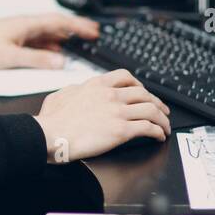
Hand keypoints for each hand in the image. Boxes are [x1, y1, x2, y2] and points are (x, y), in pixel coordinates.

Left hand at [0, 13, 100, 69]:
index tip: (94, 31)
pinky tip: (55, 52)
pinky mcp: (15, 39)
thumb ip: (37, 60)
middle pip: (57, 25)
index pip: (60, 22)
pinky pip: (39, 40)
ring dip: (65, 37)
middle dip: (76, 29)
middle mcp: (27, 25)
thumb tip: (61, 62)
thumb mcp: (11, 57)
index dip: (79, 26)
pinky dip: (51, 45)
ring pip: (49, 33)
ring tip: (80, 43)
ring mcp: (21, 31)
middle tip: (93, 34)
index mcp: (28, 24)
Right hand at [34, 69, 170, 162]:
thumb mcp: (60, 95)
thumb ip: (74, 91)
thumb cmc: (52, 120)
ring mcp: (118, 112)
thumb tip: (77, 91)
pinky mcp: (121, 130)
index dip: (139, 84)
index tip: (143, 92)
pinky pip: (148, 127)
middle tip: (161, 110)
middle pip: (144, 94)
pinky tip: (158, 136)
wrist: (50, 135)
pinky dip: (157, 131)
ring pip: (151, 110)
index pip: (126, 77)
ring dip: (162, 119)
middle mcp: (111, 95)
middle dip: (157, 102)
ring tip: (165, 126)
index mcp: (97, 85)